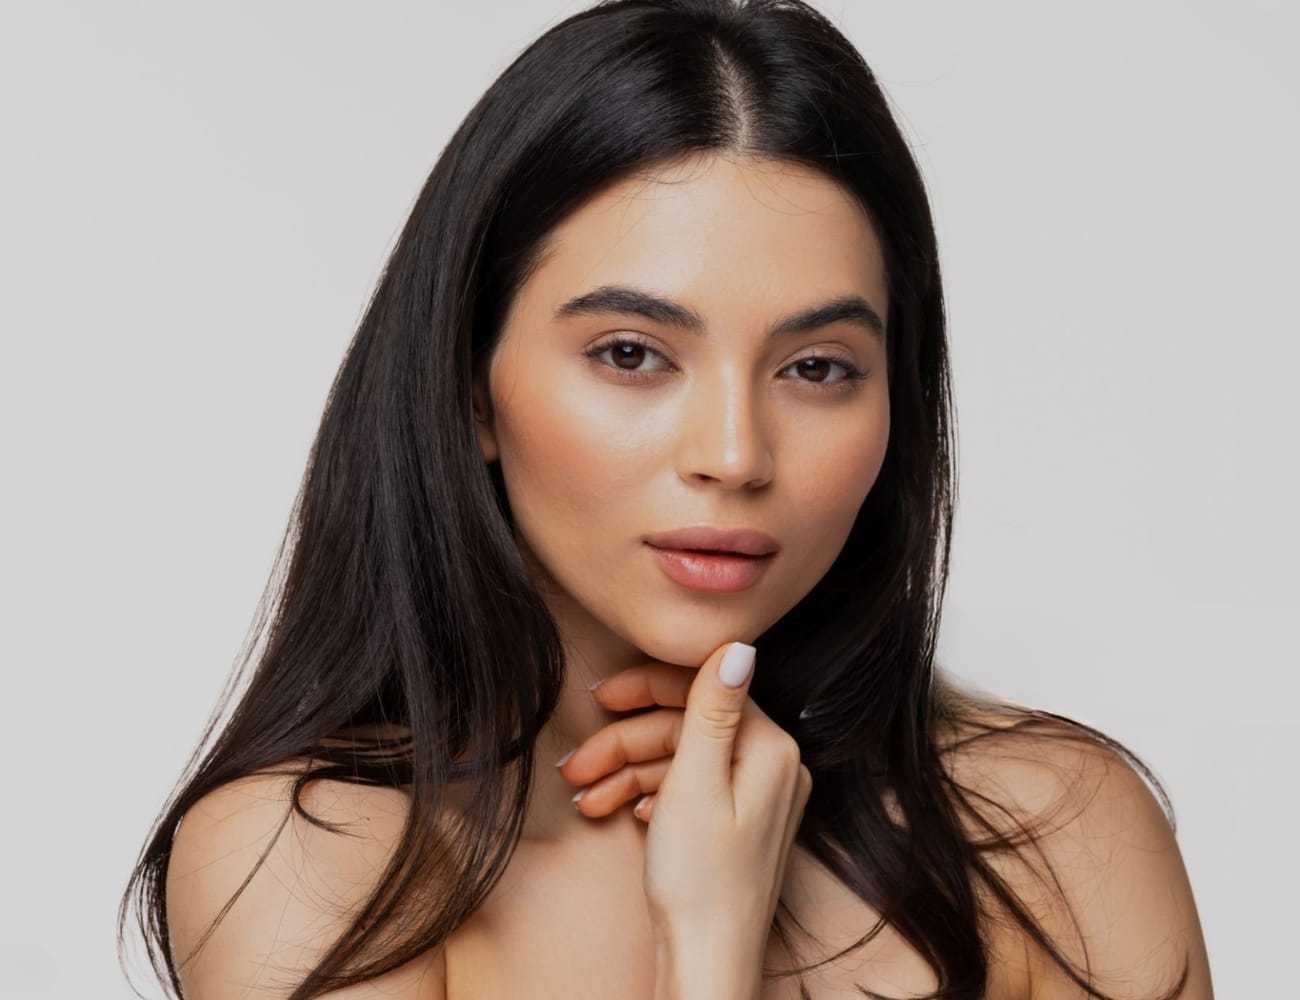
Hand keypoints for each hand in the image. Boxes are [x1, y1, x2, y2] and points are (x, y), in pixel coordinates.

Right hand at [557, 642, 811, 993]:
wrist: (706, 964)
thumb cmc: (701, 882)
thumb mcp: (696, 783)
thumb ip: (711, 710)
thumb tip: (738, 644)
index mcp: (771, 749)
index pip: (704, 691)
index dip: (646, 691)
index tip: (602, 698)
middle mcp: (771, 768)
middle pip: (686, 729)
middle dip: (625, 743)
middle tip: (577, 764)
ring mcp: (754, 799)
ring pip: (680, 762)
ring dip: (627, 773)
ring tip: (584, 795)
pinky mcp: (735, 825)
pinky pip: (687, 792)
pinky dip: (648, 796)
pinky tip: (619, 811)